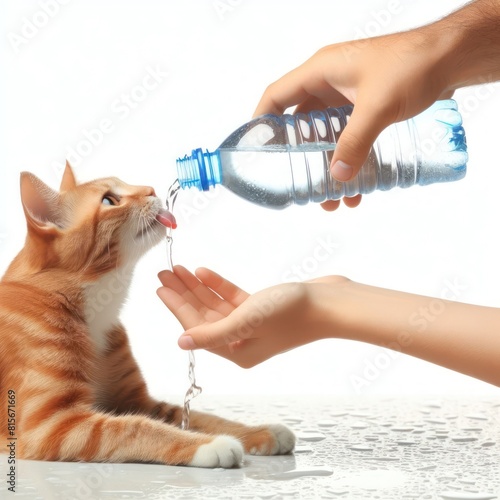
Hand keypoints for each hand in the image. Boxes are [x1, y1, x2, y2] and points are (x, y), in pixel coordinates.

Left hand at [157, 266, 347, 366]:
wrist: (329, 303)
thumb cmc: (290, 314)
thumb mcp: (247, 322)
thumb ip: (213, 333)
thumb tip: (182, 342)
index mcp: (236, 351)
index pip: (197, 328)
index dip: (177, 307)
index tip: (161, 287)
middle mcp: (241, 341)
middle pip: (204, 315)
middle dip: (184, 294)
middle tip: (164, 273)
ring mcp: (252, 324)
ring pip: (216, 305)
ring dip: (198, 287)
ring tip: (179, 268)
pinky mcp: (262, 309)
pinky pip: (233, 298)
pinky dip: (219, 285)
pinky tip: (204, 272)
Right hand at [254, 28, 453, 210]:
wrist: (451, 58)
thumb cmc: (413, 65)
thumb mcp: (378, 106)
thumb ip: (356, 142)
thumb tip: (338, 177)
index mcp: (321, 71)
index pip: (277, 96)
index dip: (261, 121)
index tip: (256, 151)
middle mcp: (329, 84)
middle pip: (301, 125)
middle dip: (300, 158)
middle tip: (300, 186)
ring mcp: (348, 97)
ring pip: (326, 136)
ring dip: (326, 166)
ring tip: (332, 197)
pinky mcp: (366, 108)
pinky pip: (348, 138)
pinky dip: (348, 160)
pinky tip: (358, 186)